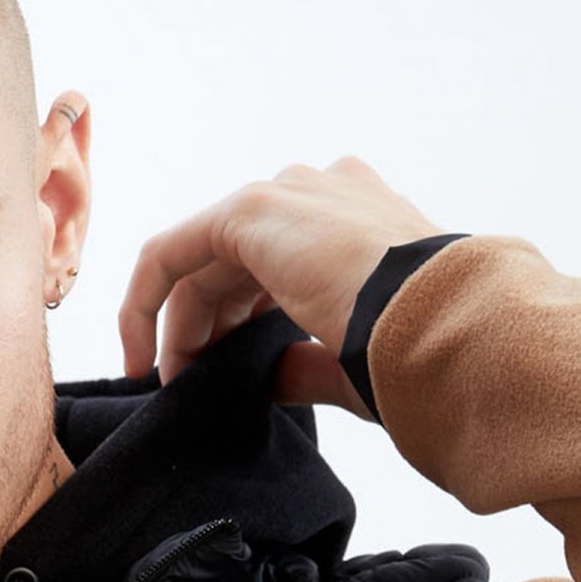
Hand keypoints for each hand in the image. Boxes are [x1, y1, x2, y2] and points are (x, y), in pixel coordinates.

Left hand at [117, 156, 451, 415]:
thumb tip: (268, 379)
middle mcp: (320, 195)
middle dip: (204, 328)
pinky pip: (171, 253)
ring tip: (171, 381)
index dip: (237, 321)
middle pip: (234, 263)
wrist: (440, 323)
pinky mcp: (248, 214)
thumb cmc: (419, 348)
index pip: (277, 266)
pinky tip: (140, 355)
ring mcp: (285, 196)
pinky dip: (145, 301)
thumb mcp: (353, 357)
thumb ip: (303, 361)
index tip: (218, 374)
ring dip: (178, 323)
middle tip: (189, 387)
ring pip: (202, 260)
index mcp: (356, 220)